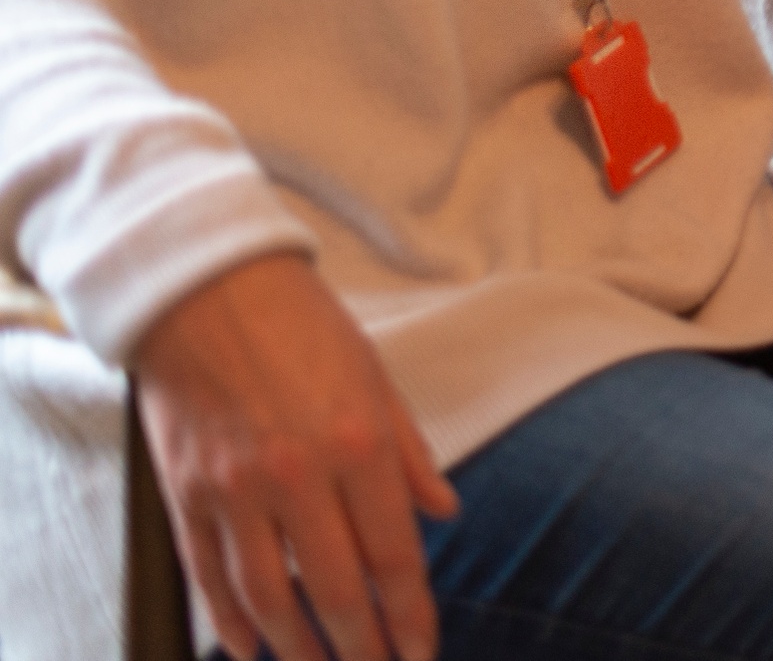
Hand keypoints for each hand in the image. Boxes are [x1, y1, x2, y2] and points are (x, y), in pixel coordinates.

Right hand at [131, 250, 459, 660]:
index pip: (392, 555)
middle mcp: (296, 476)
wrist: (210, 290)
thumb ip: (410, 454)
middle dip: (361, 646)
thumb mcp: (377, 378)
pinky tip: (248, 648)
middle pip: (335, 589)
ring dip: (296, 649)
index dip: (410, 614)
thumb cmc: (304, 328)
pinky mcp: (186, 495)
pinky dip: (229, 622)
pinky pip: (210, 577)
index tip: (421, 651)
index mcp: (357, 443)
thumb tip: (444, 512)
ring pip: (268, 598)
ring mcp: (234, 490)